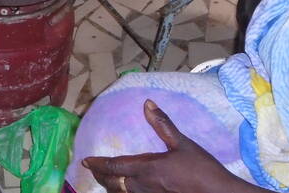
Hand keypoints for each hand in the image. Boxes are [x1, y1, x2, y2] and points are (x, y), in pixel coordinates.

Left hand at [83, 100, 244, 192]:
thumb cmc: (202, 169)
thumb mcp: (183, 143)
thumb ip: (163, 124)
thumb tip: (147, 103)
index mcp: (147, 168)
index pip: (114, 166)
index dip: (98, 164)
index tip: (86, 161)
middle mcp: (143, 186)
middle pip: (113, 184)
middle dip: (101, 177)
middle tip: (94, 170)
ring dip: (112, 187)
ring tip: (107, 181)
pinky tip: (128, 190)